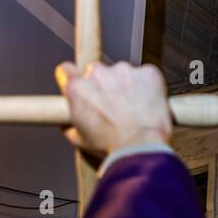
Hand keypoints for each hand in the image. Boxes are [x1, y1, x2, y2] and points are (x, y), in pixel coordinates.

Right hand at [54, 60, 170, 155]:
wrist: (141, 147)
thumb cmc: (111, 146)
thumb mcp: (81, 141)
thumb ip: (72, 128)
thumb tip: (69, 127)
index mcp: (77, 88)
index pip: (66, 70)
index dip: (73, 77)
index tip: (82, 84)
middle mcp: (97, 73)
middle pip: (98, 72)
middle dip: (105, 85)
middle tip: (115, 105)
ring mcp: (123, 70)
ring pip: (124, 73)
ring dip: (128, 86)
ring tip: (136, 109)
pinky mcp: (147, 72)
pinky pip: (147, 76)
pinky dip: (149, 87)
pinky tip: (150, 104)